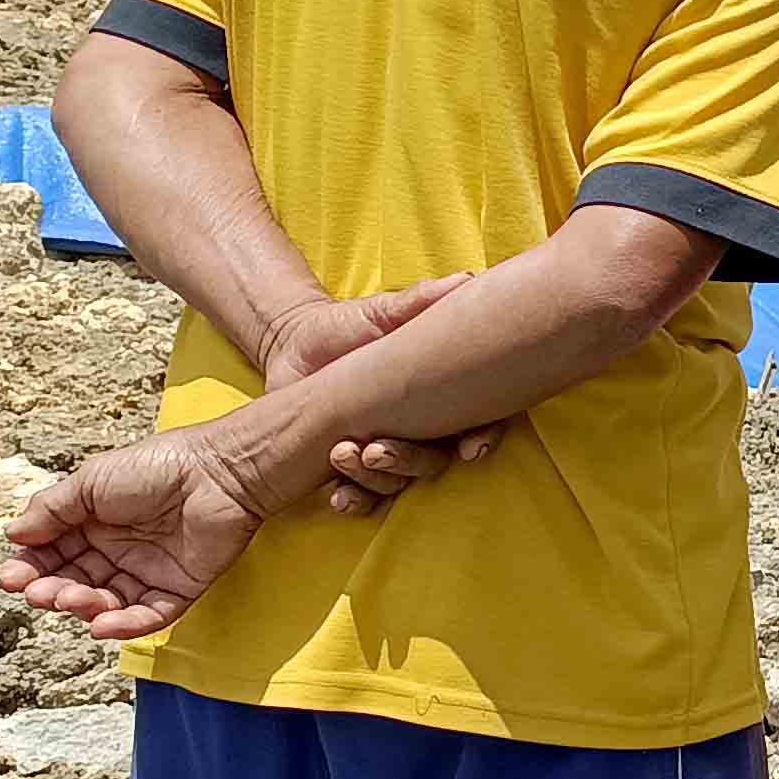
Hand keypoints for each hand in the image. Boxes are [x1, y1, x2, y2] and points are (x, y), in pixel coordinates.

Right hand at [0, 424, 283, 640]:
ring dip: (83, 606)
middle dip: (51, 591)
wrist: (219, 470)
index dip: (31, 567)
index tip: (11, 578)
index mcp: (93, 523)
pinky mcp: (179, 589)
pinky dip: (125, 625)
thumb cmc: (158, 466)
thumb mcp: (92, 482)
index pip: (52, 553)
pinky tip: (101, 625)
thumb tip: (12, 533)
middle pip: (74, 582)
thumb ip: (52, 509)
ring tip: (69, 598)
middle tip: (37, 593)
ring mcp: (148, 571)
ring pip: (106, 603)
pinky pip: (148, 616)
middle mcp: (117, 550)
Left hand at [258, 276, 508, 513]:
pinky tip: (336, 497)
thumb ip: (421, 302)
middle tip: (375, 450)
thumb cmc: (346, 326)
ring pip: (400, 482)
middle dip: (409, 461)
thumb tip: (467, 278)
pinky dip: (354, 499)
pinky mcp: (355, 469)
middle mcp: (424, 429)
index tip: (471, 448)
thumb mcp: (381, 313)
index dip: (484, 437)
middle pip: (436, 460)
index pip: (481, 420)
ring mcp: (390, 451)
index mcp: (444, 393)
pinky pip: (365, 497)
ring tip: (342, 456)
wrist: (294, 347)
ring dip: (376, 479)